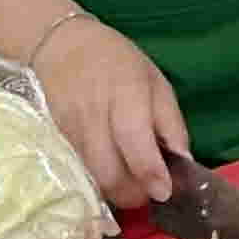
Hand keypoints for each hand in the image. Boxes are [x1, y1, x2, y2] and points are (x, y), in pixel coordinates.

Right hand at [41, 16, 193, 209]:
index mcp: (125, 94)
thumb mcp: (156, 83)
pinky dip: (96, 180)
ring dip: (114, 191)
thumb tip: (184, 162)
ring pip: (91, 176)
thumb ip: (171, 124)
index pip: (134, 141)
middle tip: (148, 193)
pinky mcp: (55, 139)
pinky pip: (78, 170)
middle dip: (132, 194)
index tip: (164, 192)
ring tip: (131, 184)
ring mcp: (69, 128)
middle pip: (108, 171)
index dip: (150, 173)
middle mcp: (93, 114)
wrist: (59, 45)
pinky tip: (109, 173)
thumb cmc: (117, 62)